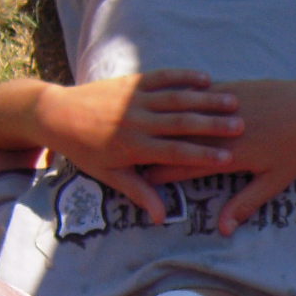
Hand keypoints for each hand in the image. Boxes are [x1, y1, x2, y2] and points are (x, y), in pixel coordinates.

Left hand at [39, 72, 244, 223]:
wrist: (56, 113)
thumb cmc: (84, 149)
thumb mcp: (109, 175)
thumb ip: (138, 192)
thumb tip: (160, 218)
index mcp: (133, 146)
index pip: (173, 152)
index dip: (201, 155)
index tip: (226, 158)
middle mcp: (137, 120)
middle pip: (181, 123)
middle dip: (212, 125)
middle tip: (240, 127)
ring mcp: (136, 98)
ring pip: (176, 98)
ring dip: (205, 100)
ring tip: (232, 103)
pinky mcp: (133, 81)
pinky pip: (163, 77)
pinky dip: (185, 77)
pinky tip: (207, 80)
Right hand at [147, 75, 295, 233]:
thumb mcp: (274, 181)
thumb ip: (246, 203)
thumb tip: (224, 229)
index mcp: (230, 155)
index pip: (186, 165)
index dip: (162, 173)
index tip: (142, 179)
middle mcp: (222, 129)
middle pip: (179, 141)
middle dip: (155, 149)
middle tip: (132, 156)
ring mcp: (224, 105)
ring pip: (186, 114)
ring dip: (164, 122)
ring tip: (142, 128)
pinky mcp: (232, 87)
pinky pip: (199, 95)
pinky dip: (183, 101)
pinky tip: (165, 102)